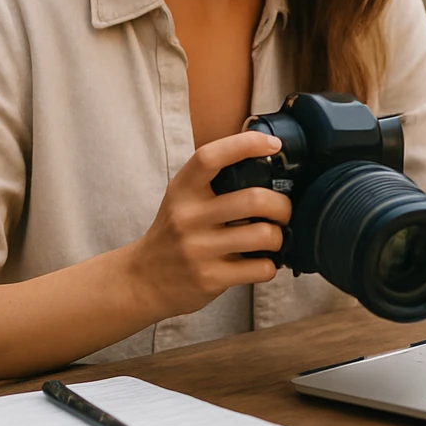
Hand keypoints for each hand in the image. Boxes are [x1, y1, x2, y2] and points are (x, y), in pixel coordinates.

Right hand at [124, 130, 292, 319]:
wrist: (142, 280)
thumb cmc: (173, 233)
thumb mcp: (181, 198)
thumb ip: (213, 180)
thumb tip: (265, 159)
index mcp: (183, 190)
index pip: (212, 157)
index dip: (246, 145)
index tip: (273, 145)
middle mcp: (189, 217)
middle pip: (255, 200)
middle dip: (282, 205)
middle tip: (282, 211)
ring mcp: (199, 249)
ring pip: (264, 236)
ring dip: (279, 236)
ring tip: (272, 237)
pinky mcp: (210, 278)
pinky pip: (261, 268)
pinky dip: (270, 265)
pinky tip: (260, 262)